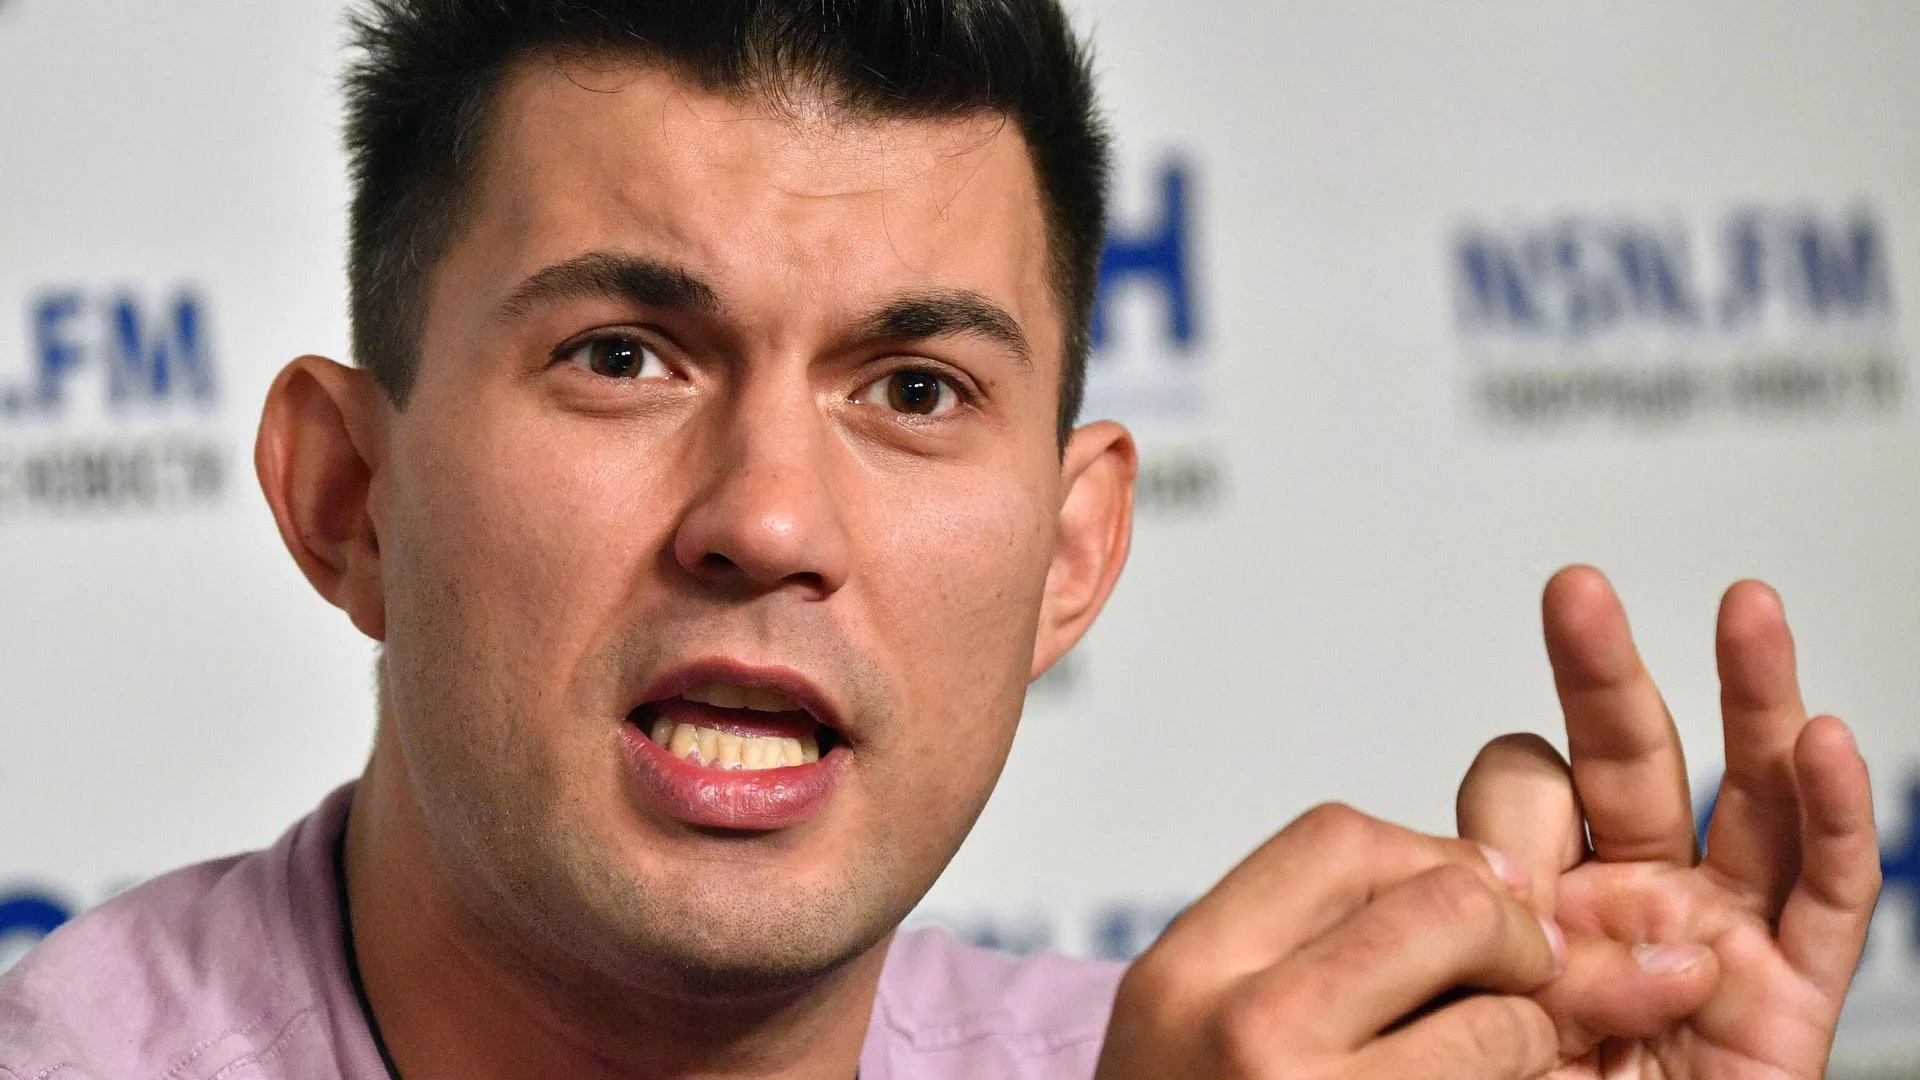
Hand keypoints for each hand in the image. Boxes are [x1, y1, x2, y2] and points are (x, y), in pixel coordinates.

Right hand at [1096, 804, 1567, 1079]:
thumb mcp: (1199, 1019)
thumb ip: (1307, 943)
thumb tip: (1502, 884)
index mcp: (1187, 971)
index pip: (1340, 840)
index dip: (1431, 859)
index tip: (1467, 905)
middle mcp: (1243, 1033)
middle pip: (1439, 906)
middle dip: (1512, 934)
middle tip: (1525, 978)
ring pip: (1497, 1022)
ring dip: (1528, 1040)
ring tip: (1495, 1065)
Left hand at [1458, 567, 1881, 1077]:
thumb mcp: (1467, 1023)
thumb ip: (1478, 945)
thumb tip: (1477, 883)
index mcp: (1526, 902)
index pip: (1514, 803)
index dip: (1500, 822)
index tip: (1481, 878)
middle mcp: (1619, 903)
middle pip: (1622, 765)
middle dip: (1603, 677)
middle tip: (1575, 593)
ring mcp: (1710, 939)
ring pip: (1742, 799)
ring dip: (1750, 700)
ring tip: (1745, 608)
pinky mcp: (1790, 997)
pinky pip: (1823, 898)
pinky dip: (1830, 819)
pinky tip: (1827, 741)